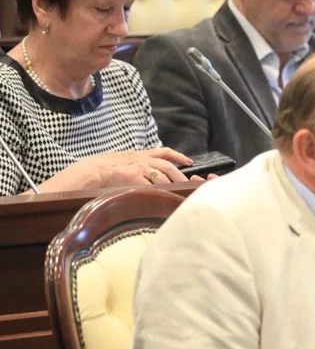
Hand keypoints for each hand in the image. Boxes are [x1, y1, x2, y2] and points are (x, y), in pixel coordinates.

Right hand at [41, 147, 191, 191]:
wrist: (91, 171)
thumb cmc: (100, 168)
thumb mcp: (120, 160)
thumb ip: (133, 164)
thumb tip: (139, 173)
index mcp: (139, 154)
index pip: (164, 152)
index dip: (178, 156)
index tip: (188, 161)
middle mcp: (142, 160)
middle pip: (168, 166)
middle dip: (180, 175)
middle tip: (188, 183)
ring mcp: (140, 169)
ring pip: (163, 176)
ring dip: (172, 184)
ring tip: (179, 192)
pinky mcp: (136, 179)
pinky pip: (153, 186)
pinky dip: (161, 191)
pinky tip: (165, 196)